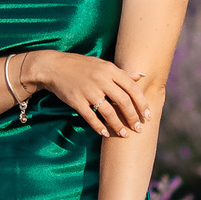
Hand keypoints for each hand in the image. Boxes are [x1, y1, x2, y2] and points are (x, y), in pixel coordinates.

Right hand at [23, 50, 149, 137]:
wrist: (53, 67)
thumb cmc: (80, 65)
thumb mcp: (102, 64)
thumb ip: (121, 73)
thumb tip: (142, 76)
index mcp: (109, 70)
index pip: (132, 88)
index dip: (142, 103)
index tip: (147, 115)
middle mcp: (101, 79)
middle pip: (123, 102)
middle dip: (133, 117)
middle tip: (138, 128)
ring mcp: (88, 91)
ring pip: (108, 112)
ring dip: (118, 126)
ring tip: (124, 135)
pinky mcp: (76, 101)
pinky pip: (91, 117)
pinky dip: (99, 127)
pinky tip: (105, 133)